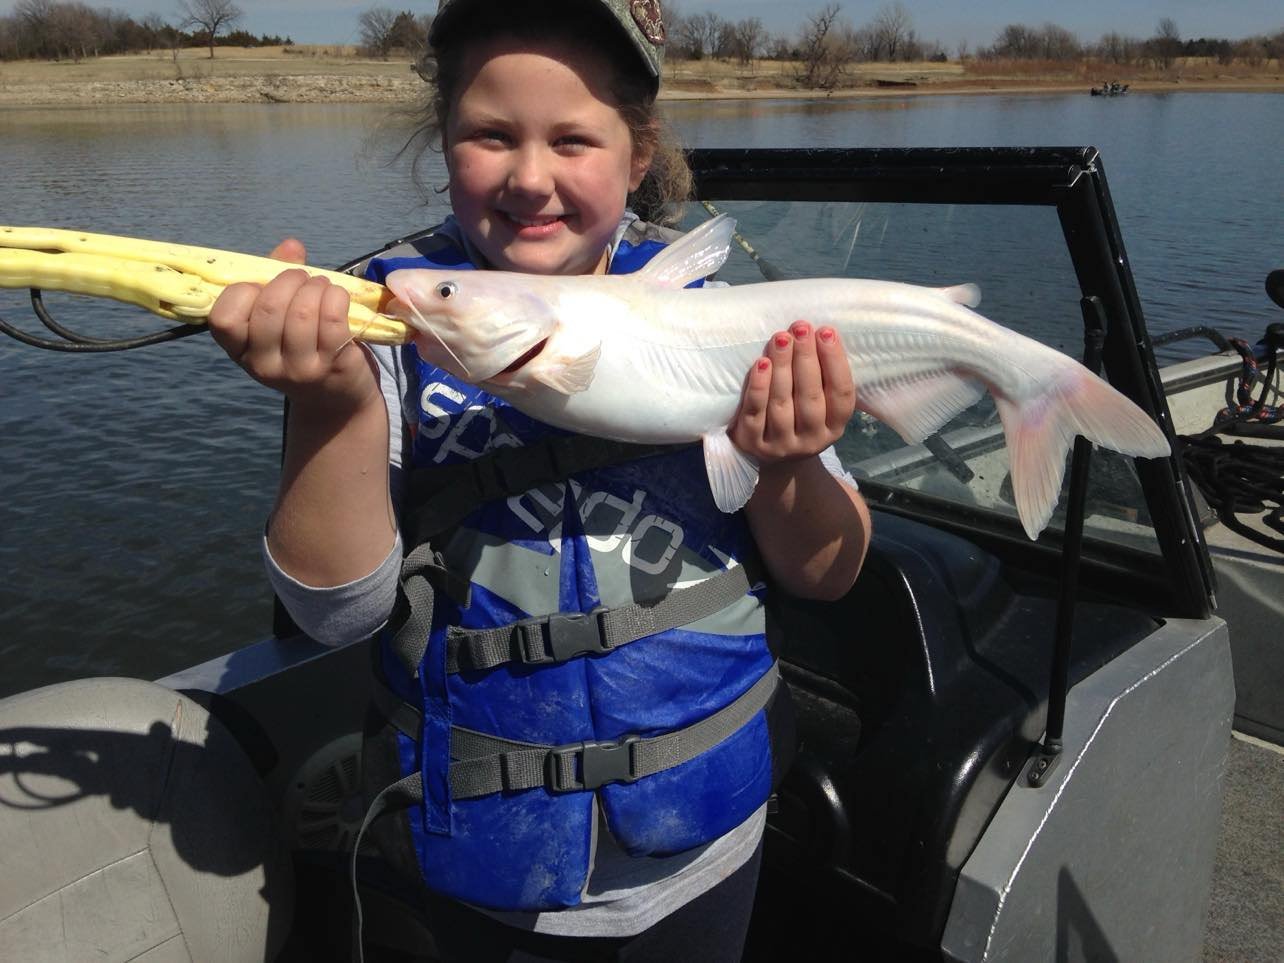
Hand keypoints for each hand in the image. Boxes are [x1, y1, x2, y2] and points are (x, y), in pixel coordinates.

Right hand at [208, 239, 378, 414]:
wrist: (338, 398)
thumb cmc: (303, 348)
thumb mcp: (280, 319)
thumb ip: (276, 278)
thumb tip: (291, 247)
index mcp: (240, 351)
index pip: (223, 319)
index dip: (243, 292)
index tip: (261, 285)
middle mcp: (264, 366)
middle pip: (268, 309)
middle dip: (288, 280)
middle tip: (302, 278)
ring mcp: (299, 370)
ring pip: (302, 312)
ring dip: (315, 287)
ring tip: (322, 286)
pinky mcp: (333, 366)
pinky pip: (332, 319)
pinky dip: (336, 297)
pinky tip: (338, 297)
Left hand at [729, 321, 854, 462]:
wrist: (774, 459)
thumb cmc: (800, 416)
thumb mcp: (821, 404)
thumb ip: (824, 378)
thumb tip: (819, 333)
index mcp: (835, 426)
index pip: (841, 393)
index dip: (835, 361)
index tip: (826, 331)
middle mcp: (812, 439)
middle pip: (810, 396)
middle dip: (806, 358)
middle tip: (801, 328)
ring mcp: (782, 444)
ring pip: (782, 403)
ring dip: (782, 367)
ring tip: (781, 338)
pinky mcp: (754, 443)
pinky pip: (756, 412)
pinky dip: (759, 387)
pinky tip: (761, 363)